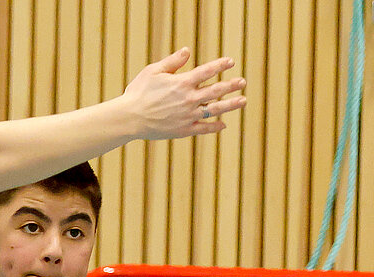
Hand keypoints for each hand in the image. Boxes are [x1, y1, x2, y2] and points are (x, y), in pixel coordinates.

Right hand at [120, 48, 244, 140]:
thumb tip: (187, 51)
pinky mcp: (183, 130)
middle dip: (231, 85)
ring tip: (243, 101)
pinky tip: (223, 124)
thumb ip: (173, 62)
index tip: (231, 61)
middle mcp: (189, 99)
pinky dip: (214, 126)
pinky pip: (203, 128)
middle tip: (243, 82)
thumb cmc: (139, 92)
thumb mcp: (154, 71)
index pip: (207, 71)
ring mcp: (188, 115)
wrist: (130, 118)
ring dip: (231, 105)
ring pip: (214, 109)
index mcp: (182, 82)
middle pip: (216, 90)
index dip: (220, 65)